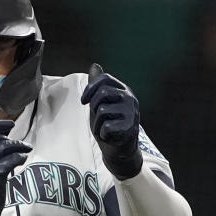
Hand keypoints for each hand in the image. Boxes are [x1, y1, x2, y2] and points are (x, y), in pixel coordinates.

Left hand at [81, 63, 141, 179]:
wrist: (118, 149)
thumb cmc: (108, 124)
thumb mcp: (99, 103)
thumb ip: (97, 86)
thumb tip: (94, 65)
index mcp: (123, 90)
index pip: (104, 78)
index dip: (90, 88)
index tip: (83, 101)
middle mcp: (130, 98)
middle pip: (102, 93)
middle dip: (93, 109)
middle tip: (98, 119)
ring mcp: (132, 113)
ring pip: (102, 111)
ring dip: (96, 124)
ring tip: (103, 129)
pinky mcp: (130, 128)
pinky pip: (106, 127)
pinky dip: (102, 134)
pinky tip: (109, 136)